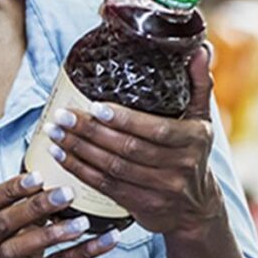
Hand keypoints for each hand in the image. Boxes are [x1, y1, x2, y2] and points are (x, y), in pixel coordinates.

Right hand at [0, 172, 117, 257]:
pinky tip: (106, 241)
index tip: (37, 176)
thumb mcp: (9, 232)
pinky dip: (82, 253)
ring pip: (24, 247)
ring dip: (56, 233)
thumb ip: (25, 207)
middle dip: (35, 205)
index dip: (10, 188)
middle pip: (5, 222)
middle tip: (66, 192)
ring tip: (83, 222)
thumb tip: (60, 176)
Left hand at [41, 46, 224, 236]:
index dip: (125, 120)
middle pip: (129, 148)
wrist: (197, 208)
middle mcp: (180, 166)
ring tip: (55, 133)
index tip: (95, 107)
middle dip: (91, 132)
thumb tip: (199, 49)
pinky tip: (61, 157)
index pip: (156, 130)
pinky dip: (80, 171)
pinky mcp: (142, 206)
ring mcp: (161, 189)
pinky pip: (106, 186)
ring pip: (113, 168)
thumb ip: (199, 83)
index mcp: (194, 140)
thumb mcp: (202, 120)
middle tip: (62, 115)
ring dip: (79, 150)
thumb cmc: (193, 153)